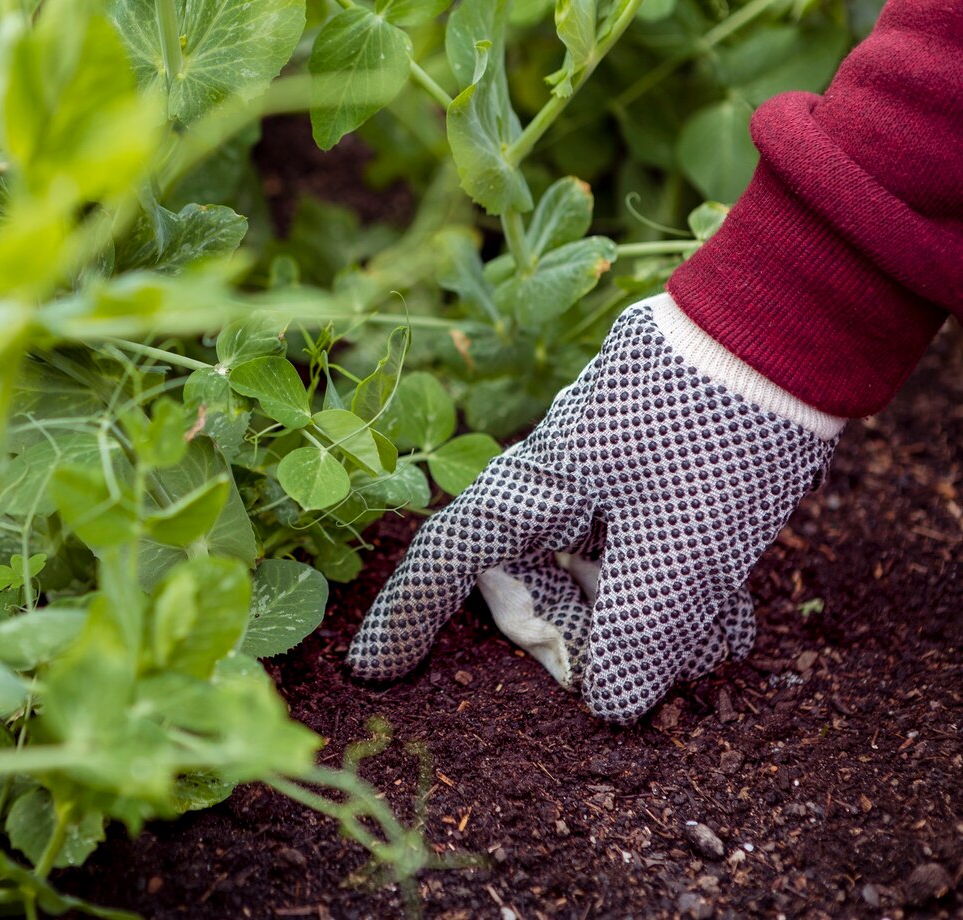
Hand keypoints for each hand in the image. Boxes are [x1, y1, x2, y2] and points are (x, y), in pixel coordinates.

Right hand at [347, 294, 841, 722]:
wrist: (793, 318)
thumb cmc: (717, 427)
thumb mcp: (683, 544)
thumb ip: (642, 631)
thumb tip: (614, 702)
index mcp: (534, 486)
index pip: (448, 558)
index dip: (408, 616)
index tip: (374, 671)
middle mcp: (559, 477)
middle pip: (540, 579)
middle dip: (590, 636)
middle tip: (648, 677)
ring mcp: (611, 467)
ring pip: (603, 566)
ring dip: (650, 617)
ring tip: (714, 648)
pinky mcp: (662, 460)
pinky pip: (650, 541)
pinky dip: (680, 585)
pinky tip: (729, 620)